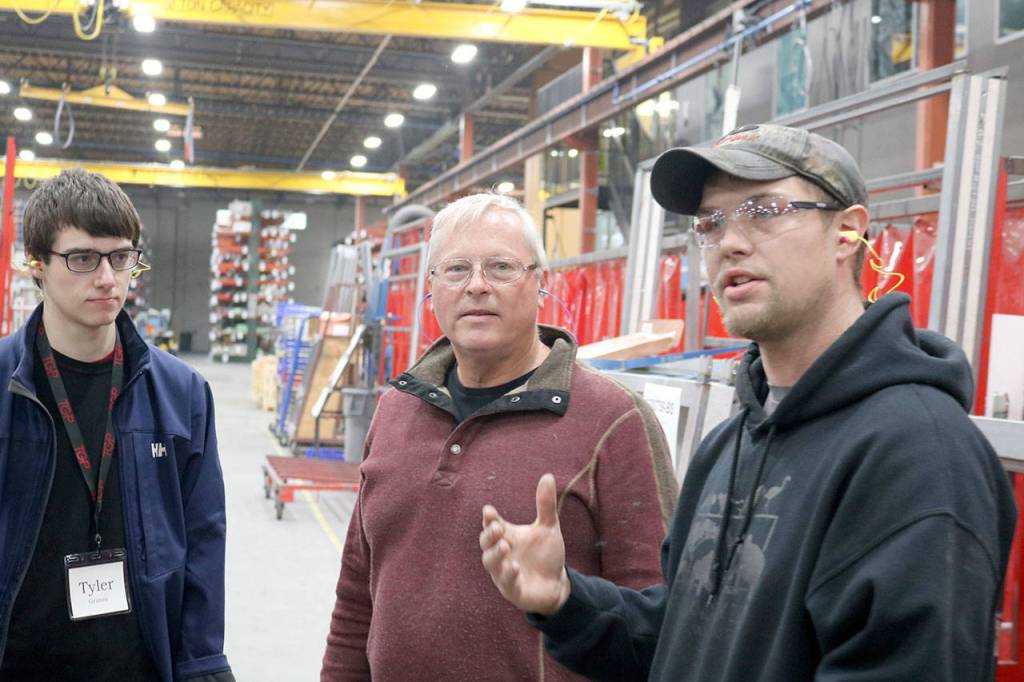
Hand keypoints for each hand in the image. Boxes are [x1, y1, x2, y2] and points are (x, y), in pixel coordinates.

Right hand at [480, 473, 570, 615]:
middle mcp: (501, 553)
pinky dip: (508, 575)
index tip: (489, 511)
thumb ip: (545, 504)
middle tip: (497, 527)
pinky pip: (506, 583)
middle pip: (486, 543)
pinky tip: (514, 567)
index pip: (492, 525)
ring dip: (495, 554)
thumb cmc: (546, 554)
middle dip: (488, 535)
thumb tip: (548, 475)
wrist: (556, 584)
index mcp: (506, 536)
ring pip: (490, 563)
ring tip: (504, 546)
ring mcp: (504, 572)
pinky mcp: (513, 589)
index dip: (489, 518)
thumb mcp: (548, 527)